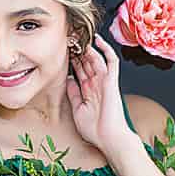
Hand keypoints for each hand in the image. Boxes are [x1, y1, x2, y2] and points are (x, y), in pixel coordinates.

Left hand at [68, 35, 134, 157]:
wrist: (108, 138)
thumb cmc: (95, 129)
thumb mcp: (77, 109)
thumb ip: (73, 93)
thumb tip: (68, 79)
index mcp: (88, 91)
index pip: (80, 71)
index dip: (72, 61)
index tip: (63, 52)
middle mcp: (96, 84)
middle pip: (86, 63)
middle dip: (78, 52)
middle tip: (69, 39)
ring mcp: (104, 82)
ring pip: (96, 59)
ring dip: (88, 48)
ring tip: (79, 37)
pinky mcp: (112, 81)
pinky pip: (111, 62)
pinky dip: (105, 50)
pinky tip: (98, 40)